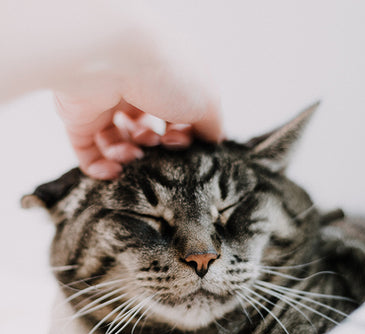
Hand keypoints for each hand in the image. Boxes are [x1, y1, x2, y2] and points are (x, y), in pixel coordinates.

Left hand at [53, 6, 222, 179]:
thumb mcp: (206, 101)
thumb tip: (212, 142)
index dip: (180, 136)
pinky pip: (88, 150)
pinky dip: (101, 167)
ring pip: (117, 143)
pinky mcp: (79, 116)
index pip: (174, 116)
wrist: (111, 57)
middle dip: (153, 147)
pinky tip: (114, 171)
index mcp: (164, 79)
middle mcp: (134, 87)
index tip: (179, 142)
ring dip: (129, 158)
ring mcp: (104, 101)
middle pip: (145, 130)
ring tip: (132, 155)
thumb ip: (212, 126)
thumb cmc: (164, 73)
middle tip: (154, 147)